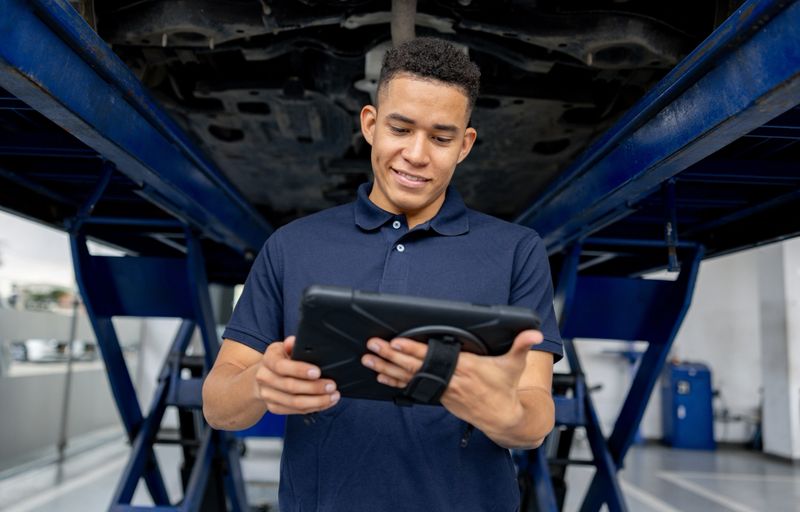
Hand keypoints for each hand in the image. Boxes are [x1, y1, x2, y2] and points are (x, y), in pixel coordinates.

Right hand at [254, 336, 339, 414]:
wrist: (265, 375)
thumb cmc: (281, 359)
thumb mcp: (285, 347)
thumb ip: (292, 345)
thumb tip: (295, 342)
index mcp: (268, 359)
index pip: (281, 366)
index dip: (300, 370)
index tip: (317, 372)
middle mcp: (264, 377)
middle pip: (290, 386)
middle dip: (314, 387)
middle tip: (332, 386)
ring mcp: (267, 395)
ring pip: (294, 402)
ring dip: (317, 401)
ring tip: (333, 396)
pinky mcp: (273, 408)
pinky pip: (295, 411)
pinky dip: (313, 408)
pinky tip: (326, 403)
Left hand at [361, 330, 543, 427]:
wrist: (504, 419)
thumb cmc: (506, 388)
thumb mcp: (515, 365)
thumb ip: (521, 346)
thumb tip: (534, 333)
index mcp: (464, 369)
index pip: (433, 357)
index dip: (413, 350)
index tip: (396, 342)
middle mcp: (449, 380)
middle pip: (414, 366)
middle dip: (391, 356)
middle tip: (372, 345)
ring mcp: (442, 390)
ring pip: (409, 377)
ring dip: (386, 368)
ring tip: (367, 359)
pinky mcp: (439, 397)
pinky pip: (412, 388)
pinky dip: (394, 381)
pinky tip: (379, 375)